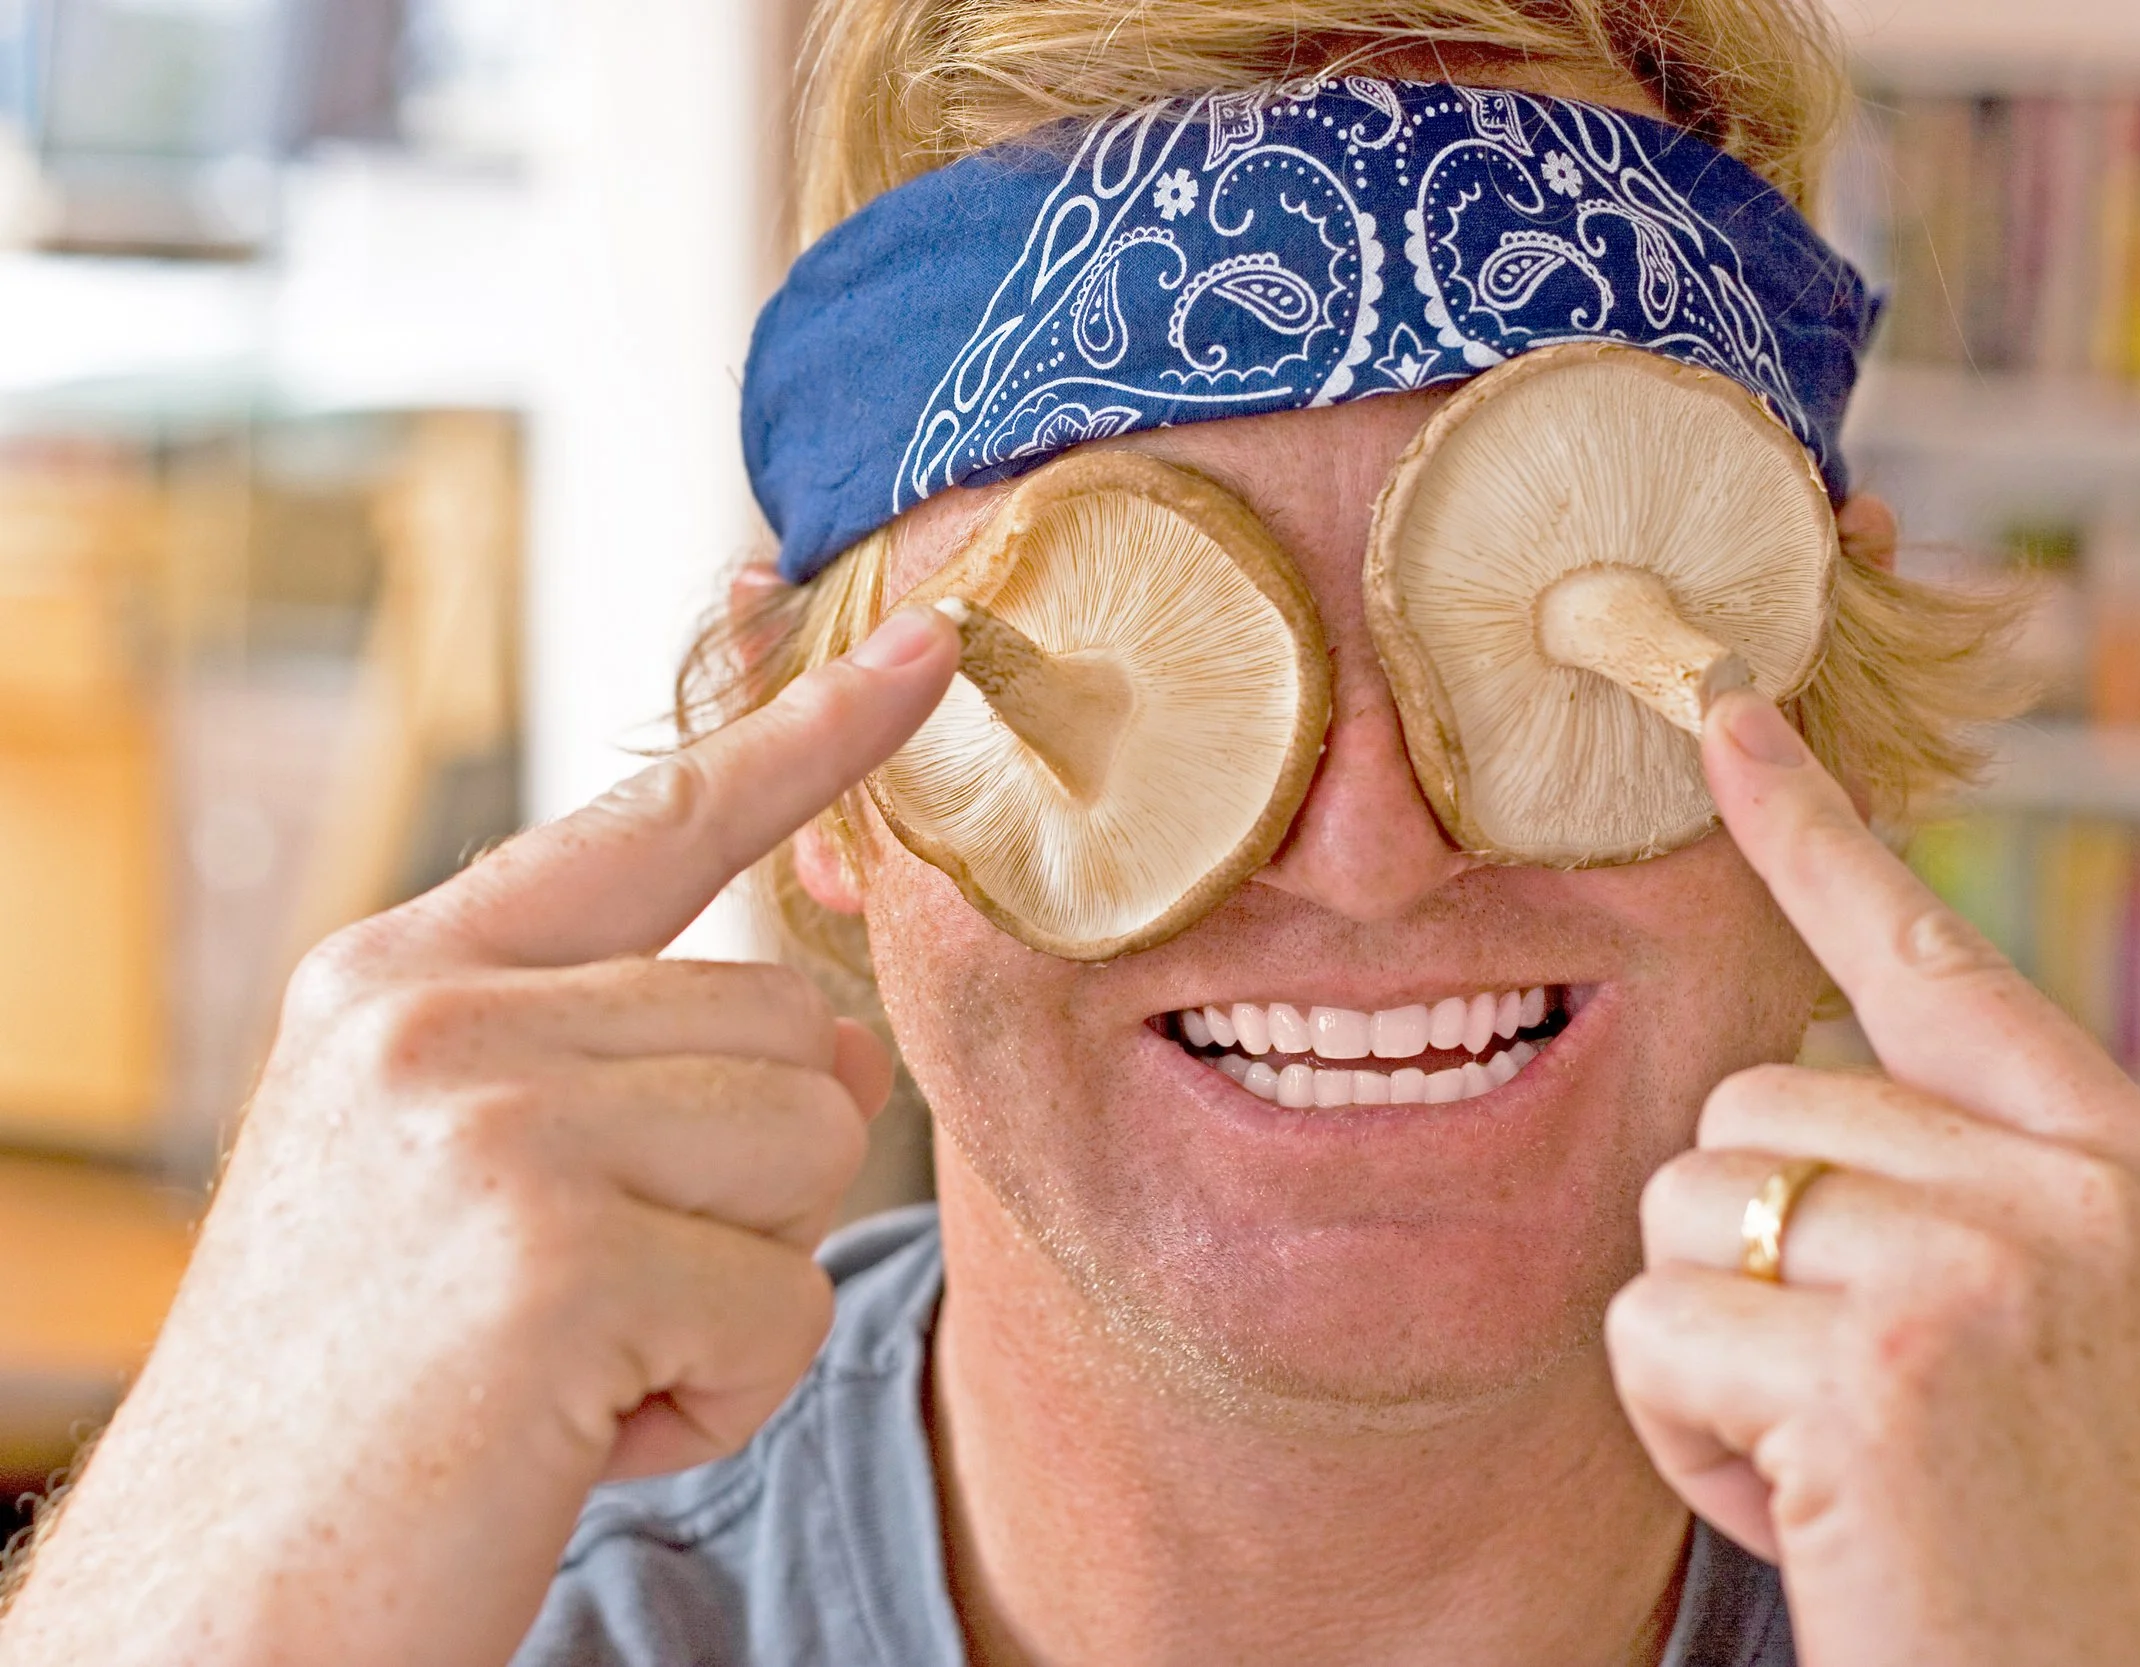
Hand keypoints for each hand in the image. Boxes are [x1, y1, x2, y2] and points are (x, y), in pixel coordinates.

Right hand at [0, 607, 958, 1666]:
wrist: (212, 1620)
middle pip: (789, 1035)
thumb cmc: (360, 1410)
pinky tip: (568, 1439)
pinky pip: (782, 1306)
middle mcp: (436, 1016)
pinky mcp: (550, 1252)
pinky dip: (712, 1402)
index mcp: (403, 978)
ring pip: (809, 1153)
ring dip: (731, 1299)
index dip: (804, 738)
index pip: (652, 821)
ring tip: (569, 1368)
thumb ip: (604, 1066)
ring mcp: (487, 1120)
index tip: (921, 653)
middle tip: (582, 1306)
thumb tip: (833, 1035)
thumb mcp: (446, 1181)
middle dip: (743, 1196)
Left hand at [1604, 689, 2139, 1666]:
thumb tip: (1791, 1095)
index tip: (1724, 710)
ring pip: (1687, 1206)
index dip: (1815, 834)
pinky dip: (1687, 1437)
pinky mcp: (1879, 1368)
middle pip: (1755, 1101)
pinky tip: (1816, 1515)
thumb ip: (1968, 1191)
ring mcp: (1986, 1269)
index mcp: (2134, 1167)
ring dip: (1715, 1350)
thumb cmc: (2061, 1544)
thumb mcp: (2075, 1334)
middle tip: (1862, 1405)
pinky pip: (1654, 1332)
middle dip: (1748, 1256)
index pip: (1936, 959)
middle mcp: (2077, 1193)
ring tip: (1843, 1461)